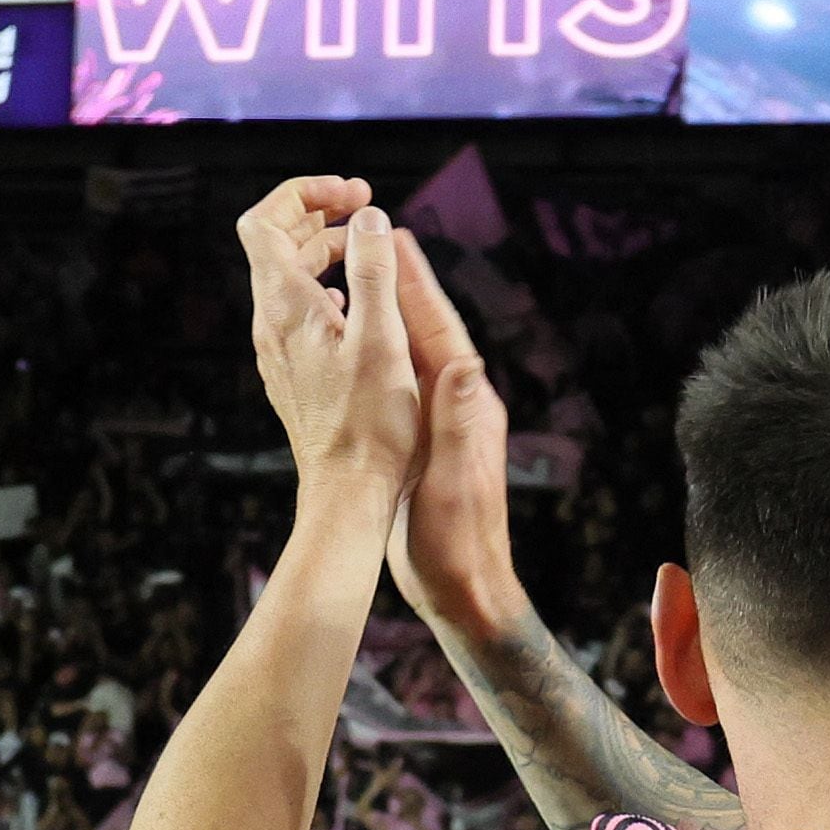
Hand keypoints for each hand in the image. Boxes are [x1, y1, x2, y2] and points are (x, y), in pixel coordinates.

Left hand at [236, 176, 414, 489]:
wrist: (346, 491)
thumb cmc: (369, 424)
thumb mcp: (381, 338)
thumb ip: (373, 270)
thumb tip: (368, 218)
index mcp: (286, 305)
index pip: (266, 220)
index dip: (305, 193)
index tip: (353, 195)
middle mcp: (271, 323)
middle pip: (277, 244)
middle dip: (321, 216)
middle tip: (368, 212)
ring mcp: (278, 350)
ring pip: (290, 279)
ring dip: (327, 253)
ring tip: (370, 254)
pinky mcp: (293, 373)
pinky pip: (300, 313)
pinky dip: (327, 290)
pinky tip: (358, 307)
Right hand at [382, 229, 516, 637]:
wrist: (463, 591)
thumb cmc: (458, 545)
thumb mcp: (454, 484)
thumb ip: (460, 426)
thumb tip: (468, 365)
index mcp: (468, 407)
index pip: (441, 333)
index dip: (418, 285)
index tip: (397, 239)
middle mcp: (460, 407)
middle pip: (426, 332)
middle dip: (401, 286)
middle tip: (376, 238)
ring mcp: (443, 424)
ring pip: (412, 356)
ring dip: (390, 316)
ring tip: (361, 278)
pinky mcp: (425, 444)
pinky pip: (401, 385)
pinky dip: (381, 357)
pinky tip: (360, 348)